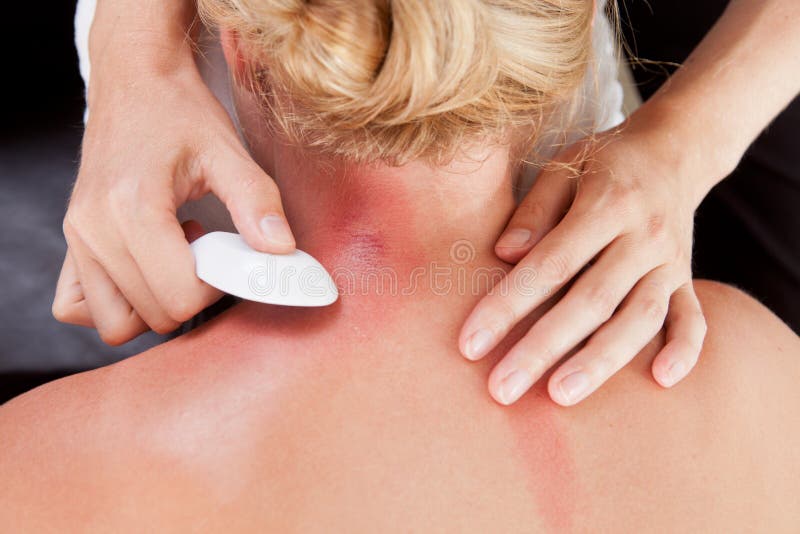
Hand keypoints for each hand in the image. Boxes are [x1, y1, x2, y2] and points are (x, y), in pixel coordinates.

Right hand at [52, 66, 294, 344]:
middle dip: (192, 295)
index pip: (179, 298)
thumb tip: (282, 253)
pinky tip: (145, 269)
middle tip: (206, 251)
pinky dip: (116, 304)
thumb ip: (257, 202)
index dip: (217, 288)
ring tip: (175, 258)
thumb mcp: (227, 150)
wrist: (135, 80)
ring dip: (155, 305)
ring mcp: (76, 239)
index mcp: (132, 208)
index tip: (228, 255)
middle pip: (154, 315)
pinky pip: (78, 307)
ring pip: (115, 323)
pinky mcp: (71, 242)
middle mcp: (94, 230)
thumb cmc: (179, 113)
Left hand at [459, 123, 710, 405]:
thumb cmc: (603, 161)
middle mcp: (644, 236)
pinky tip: (661, 381)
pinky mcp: (687, 278)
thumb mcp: (564, 165)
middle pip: (591, 300)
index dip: (508, 305)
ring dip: (601, 360)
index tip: (471, 343)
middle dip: (544, 348)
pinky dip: (684, 349)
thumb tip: (504, 253)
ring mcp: (671, 261)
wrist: (676, 149)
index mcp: (607, 203)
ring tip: (560, 396)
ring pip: (639, 317)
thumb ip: (534, 209)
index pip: (550, 263)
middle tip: (503, 389)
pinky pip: (693, 317)